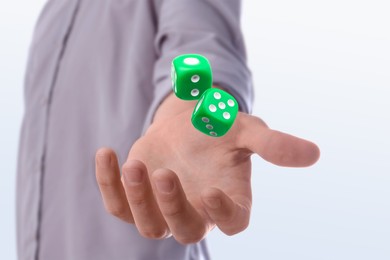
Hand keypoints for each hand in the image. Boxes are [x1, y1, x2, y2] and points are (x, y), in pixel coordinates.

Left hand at [95, 109, 319, 243]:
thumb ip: (273, 143)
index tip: (213, 192)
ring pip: (149, 225)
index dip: (224, 215)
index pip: (233, 224)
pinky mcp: (137, 197)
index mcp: (229, 199)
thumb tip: (314, 153)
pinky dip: (109, 184)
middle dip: (172, 207)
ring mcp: (164, 208)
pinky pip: (119, 204)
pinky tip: (106, 153)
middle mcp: (197, 210)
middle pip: (186, 230)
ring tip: (135, 162)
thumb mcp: (246, 129)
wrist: (186, 123)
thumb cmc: (220, 128)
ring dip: (139, 199)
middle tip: (164, 174)